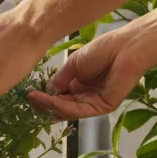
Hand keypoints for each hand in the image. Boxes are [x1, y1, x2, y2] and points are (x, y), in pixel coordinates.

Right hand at [26, 28, 147, 119]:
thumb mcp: (73, 65)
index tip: (30, 94)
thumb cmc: (103, 50)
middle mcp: (87, 96)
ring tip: (36, 99)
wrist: (126, 46)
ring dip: (50, 106)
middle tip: (30, 100)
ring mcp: (95, 103)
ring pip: (68, 111)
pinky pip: (80, 111)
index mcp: (80, 85)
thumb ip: (60, 80)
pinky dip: (63, 107)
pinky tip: (51, 100)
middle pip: (62, 107)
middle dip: (45, 104)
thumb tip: (46, 92)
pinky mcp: (103, 107)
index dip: (45, 97)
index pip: (59, 97)